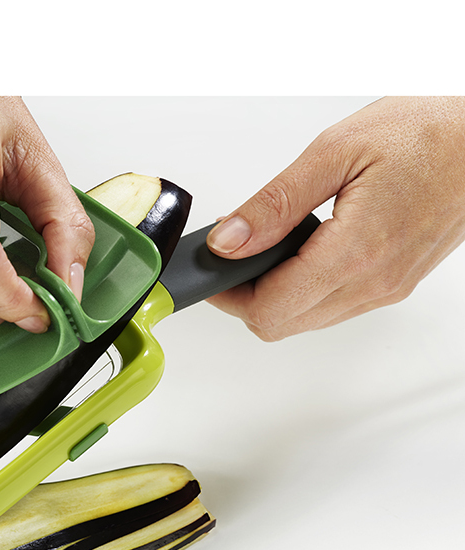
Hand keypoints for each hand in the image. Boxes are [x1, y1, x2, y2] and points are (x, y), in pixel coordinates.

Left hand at [205, 97, 464, 340]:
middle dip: (246, 296)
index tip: (213, 266)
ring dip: (275, 294)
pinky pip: (332, 307)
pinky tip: (305, 250)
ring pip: (305, 320)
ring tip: (272, 244)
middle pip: (280, 324)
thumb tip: (228, 241)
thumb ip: (274, 204)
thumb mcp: (335, 152)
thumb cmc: (426, 134)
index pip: (268, 310)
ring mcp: (386, 290)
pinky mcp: (393, 286)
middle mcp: (373, 283)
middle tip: (235, 254)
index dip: (229, 293)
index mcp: (355, 253)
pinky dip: (305, 289)